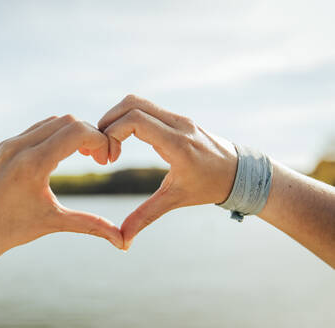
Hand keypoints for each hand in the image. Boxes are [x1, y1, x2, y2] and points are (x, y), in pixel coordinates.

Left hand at [0, 115, 123, 264]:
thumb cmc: (12, 230)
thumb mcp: (54, 223)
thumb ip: (91, 225)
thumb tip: (123, 242)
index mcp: (32, 164)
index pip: (77, 131)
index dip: (100, 141)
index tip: (107, 160)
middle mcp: (19, 147)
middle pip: (68, 120)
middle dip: (90, 135)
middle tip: (98, 159)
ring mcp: (9, 144)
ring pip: (52, 121)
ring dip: (73, 132)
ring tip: (83, 156)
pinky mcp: (4, 145)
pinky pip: (37, 128)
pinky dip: (56, 134)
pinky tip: (62, 154)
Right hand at [98, 95, 237, 249]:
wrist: (239, 173)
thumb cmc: (210, 187)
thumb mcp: (175, 200)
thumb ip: (146, 216)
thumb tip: (123, 241)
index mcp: (177, 143)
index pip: (135, 120)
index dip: (113, 133)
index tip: (109, 158)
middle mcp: (177, 124)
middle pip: (131, 104)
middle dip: (108, 122)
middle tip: (103, 148)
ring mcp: (178, 118)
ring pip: (137, 102)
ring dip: (117, 118)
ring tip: (110, 143)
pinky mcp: (177, 118)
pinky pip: (146, 108)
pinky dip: (128, 118)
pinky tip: (124, 139)